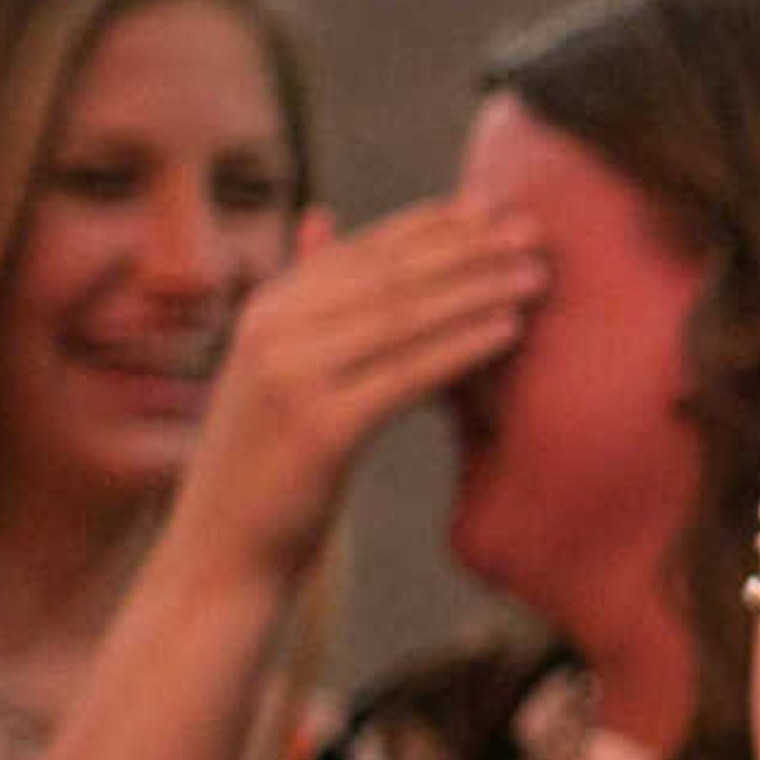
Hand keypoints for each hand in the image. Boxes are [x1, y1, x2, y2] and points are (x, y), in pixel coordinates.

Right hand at [167, 203, 547, 584]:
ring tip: (537, 277)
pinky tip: (510, 331)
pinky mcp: (318, 429)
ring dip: (478, 290)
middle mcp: (271, 330)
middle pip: (389, 275)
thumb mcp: (274, 366)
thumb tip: (321, 216)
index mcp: (266, 309)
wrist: (221, 554)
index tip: (493, 206)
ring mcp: (289, 377)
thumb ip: (304, 294)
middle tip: (535, 232)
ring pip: (403, 317)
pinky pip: (406, 376)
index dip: (433, 224)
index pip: (363, 250)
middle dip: (467, 248)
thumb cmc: (266, 462)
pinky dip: (461, 348)